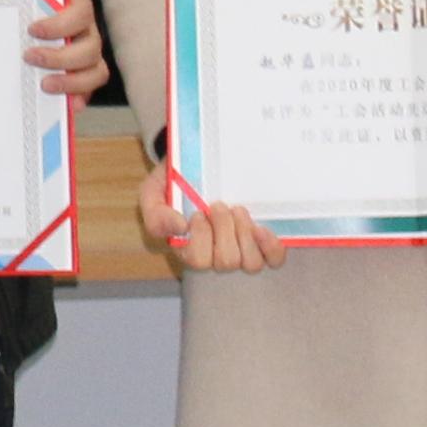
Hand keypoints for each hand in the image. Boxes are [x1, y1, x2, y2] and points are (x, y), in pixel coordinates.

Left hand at [27, 0, 107, 99]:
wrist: (22, 7)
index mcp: (76, 2)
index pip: (81, 12)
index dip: (60, 24)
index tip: (32, 30)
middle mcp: (86, 27)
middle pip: (91, 46)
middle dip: (60, 57)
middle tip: (30, 58)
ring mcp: (88, 50)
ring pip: (96, 70)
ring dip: (72, 81)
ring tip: (45, 85)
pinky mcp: (84, 72)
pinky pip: (90, 87)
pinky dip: (80, 97)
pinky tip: (69, 104)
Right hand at [147, 176, 283, 274]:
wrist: (199, 163)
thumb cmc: (175, 182)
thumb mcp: (153, 193)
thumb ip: (156, 214)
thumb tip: (180, 228)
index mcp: (187, 248)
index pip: (197, 260)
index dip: (201, 237)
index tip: (198, 212)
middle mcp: (215, 255)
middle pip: (226, 261)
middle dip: (224, 229)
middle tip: (219, 205)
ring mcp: (242, 250)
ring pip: (250, 263)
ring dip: (245, 234)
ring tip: (238, 210)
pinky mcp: (263, 243)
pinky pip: (274, 259)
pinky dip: (270, 246)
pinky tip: (261, 228)